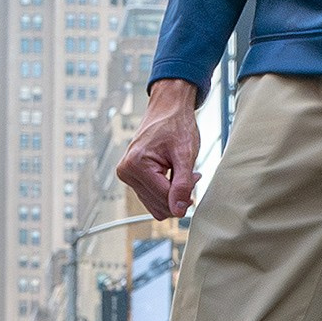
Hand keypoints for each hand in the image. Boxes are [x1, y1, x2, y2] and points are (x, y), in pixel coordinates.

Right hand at [117, 79, 201, 218]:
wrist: (167, 110)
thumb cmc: (176, 126)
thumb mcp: (185, 156)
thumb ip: (182, 185)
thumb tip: (178, 211)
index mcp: (135, 165)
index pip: (164, 200)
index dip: (185, 194)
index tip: (195, 177)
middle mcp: (126, 172)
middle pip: (159, 206)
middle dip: (178, 195)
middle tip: (190, 174)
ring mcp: (127, 175)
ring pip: (156, 205)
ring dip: (173, 193)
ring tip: (182, 172)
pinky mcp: (132, 177)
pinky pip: (152, 197)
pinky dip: (167, 190)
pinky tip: (174, 174)